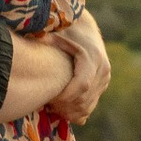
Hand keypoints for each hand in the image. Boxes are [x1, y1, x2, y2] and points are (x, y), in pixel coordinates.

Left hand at [57, 8, 110, 125]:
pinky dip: (75, 112)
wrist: (84, 28)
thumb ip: (47, 38)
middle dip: (64, 106)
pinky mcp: (102, 85)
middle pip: (84, 100)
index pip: (82, 86)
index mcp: (93, 57)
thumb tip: (37, 40)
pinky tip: (61, 107)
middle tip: (48, 104)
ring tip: (53, 105)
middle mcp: (102, 70)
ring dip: (69, 111)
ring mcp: (104, 79)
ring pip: (87, 107)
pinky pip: (90, 107)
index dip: (65, 96)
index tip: (49, 98)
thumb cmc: (66, 30)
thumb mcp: (57, 32)